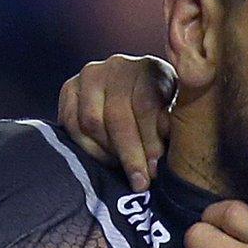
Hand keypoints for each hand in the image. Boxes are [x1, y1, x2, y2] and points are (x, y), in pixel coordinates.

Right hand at [57, 54, 176, 191]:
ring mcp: (91, 74)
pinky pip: (70, 122)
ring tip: (123, 166)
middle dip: (129, 154)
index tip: (154, 170)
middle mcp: (119, 65)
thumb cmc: (163, 113)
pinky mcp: (70, 87)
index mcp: (152, 68)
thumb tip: (163, 139)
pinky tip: (105, 157)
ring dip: (107, 151)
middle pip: (117, 116)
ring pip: (91, 121)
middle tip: (139, 182)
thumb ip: (170, 125)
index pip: (144, 105)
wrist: (135, 100)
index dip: (149, 141)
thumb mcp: (177, 116)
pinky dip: (86, 146)